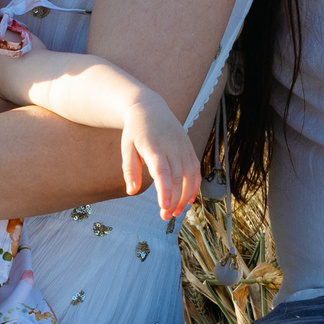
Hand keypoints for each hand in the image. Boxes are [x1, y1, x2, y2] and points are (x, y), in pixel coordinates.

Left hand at [121, 100, 201, 219]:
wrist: (150, 108)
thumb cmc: (135, 131)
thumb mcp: (127, 148)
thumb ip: (130, 170)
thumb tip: (132, 191)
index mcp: (154, 146)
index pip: (162, 171)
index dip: (165, 190)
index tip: (164, 206)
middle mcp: (172, 147)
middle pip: (177, 177)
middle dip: (174, 200)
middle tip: (165, 216)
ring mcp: (183, 147)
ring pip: (189, 175)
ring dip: (185, 196)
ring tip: (176, 212)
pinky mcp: (189, 148)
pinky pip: (195, 169)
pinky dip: (195, 185)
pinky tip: (189, 200)